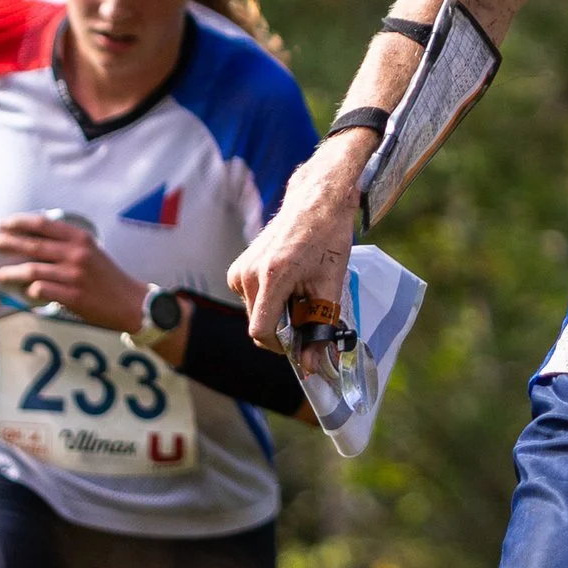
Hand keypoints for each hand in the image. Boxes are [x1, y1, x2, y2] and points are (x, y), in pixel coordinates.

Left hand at [0, 215, 150, 333]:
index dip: (20, 222)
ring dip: (9, 272)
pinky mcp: (74, 297)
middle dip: (6, 243)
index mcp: (80, 238)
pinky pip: (41, 290)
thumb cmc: (107, 277)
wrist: (131, 303)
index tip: (3, 223)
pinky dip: (29, 290)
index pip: (43, 224)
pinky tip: (23, 292)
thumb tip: (30, 240)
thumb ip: (65, 244)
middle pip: (32, 244)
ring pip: (32, 270)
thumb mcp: (91, 251)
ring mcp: (74, 276)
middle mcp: (76, 254)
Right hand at [228, 139, 364, 349]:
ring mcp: (239, 270)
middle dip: (283, 329)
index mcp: (271, 277)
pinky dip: (270, 301)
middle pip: (258, 325)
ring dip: (278, 315)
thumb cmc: (327, 239)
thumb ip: (320, 328)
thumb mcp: (330, 286)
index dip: (282, 346)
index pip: (261, 332)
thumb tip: (311, 365)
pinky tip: (290, 283)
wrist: (316, 201)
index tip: (302, 344)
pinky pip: (252, 300)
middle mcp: (247, 274)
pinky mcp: (237, 268)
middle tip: (310, 314)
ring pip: (255, 314)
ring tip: (302, 292)